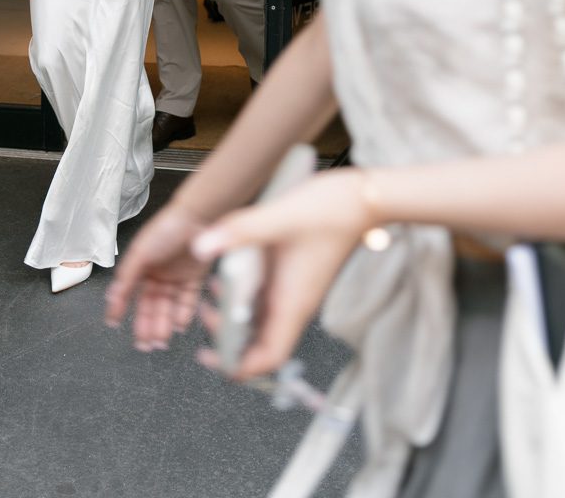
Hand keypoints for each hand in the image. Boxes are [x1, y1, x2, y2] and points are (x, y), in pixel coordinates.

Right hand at [105, 203, 213, 349]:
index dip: (122, 308)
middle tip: (144, 344)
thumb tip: (111, 297)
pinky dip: (183, 315)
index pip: (130, 292)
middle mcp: (158, 274)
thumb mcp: (140, 252)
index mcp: (142, 266)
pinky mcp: (194, 279)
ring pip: (168, 307)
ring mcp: (176, 277)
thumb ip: (127, 276)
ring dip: (163, 325)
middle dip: (146, 325)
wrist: (197, 217)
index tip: (114, 323)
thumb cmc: (166, 229)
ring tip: (160, 341)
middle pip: (150, 304)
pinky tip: (178, 326)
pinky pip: (187, 302)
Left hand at [188, 170, 369, 377]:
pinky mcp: (293, 275)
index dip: (239, 365)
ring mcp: (294, 290)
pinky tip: (231, 272)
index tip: (211, 356)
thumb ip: (240, 231)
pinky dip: (245, 296)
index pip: (268, 357)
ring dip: (235, 317)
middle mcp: (294, 303)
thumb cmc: (333, 210)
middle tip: (207, 315)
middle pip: (260, 345)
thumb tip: (201, 247)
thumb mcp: (279, 217)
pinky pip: (265, 299)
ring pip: (261, 323)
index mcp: (292, 302)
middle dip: (229, 339)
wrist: (363, 198)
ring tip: (214, 295)